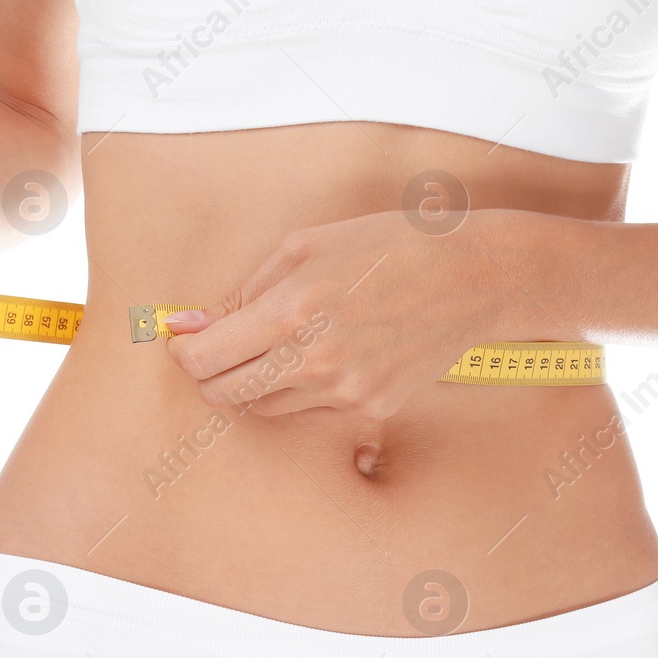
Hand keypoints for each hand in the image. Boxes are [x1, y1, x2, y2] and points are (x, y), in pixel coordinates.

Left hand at [162, 210, 508, 420]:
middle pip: (225, 394)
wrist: (471, 276)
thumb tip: (193, 325)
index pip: (205, 358)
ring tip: (289, 342)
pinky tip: (332, 353)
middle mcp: (314, 360)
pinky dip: (304, 389)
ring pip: (265, 406)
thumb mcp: (306, 247)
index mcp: (290, 310)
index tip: (188, 342)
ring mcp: (344, 392)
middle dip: (211, 374)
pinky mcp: (370, 408)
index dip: (186, 352)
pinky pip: (310, 410)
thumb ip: (244, 291)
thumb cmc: (386, 247)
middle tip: (223, 349)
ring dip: (260, 380)